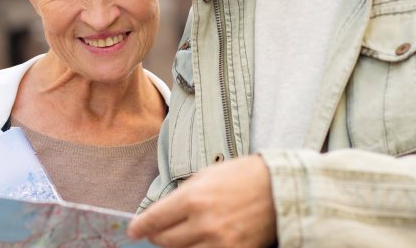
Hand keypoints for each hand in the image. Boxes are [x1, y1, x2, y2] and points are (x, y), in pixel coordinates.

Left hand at [127, 154, 275, 246]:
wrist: (282, 189)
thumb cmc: (243, 176)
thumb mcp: (207, 175)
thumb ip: (182, 194)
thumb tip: (162, 211)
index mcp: (193, 198)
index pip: (154, 219)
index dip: (140, 227)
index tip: (134, 230)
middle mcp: (203, 223)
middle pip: (165, 242)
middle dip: (156, 237)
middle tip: (155, 234)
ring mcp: (220, 243)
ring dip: (176, 247)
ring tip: (177, 239)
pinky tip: (197, 244)